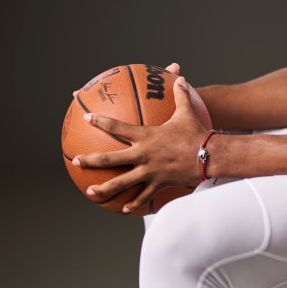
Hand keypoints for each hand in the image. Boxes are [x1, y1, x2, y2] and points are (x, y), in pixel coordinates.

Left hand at [71, 68, 209, 212]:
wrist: (210, 156)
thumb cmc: (197, 132)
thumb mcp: (186, 112)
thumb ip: (180, 95)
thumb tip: (180, 77)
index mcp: (145, 136)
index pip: (117, 127)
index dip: (99, 121)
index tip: (86, 118)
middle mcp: (143, 155)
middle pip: (110, 159)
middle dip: (90, 160)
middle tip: (76, 161)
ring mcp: (149, 172)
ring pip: (121, 183)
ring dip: (104, 188)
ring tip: (90, 192)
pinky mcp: (158, 184)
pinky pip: (143, 196)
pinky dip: (132, 204)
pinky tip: (123, 210)